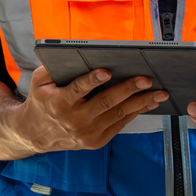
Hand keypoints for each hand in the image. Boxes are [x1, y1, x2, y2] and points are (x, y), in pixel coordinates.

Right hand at [16, 66, 168, 154]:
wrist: (35, 135)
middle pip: (105, 103)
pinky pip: (120, 124)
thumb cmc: (41, 101)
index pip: (78, 90)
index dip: (92, 80)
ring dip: (141, 102)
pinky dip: (136, 112)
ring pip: (118, 115)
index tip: (106, 71)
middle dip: (128, 89)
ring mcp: (87, 134)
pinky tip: (149, 102)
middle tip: (146, 79)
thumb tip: (75, 54)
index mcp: (59, 103)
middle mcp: (74, 121)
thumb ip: (53, 68)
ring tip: (160, 92)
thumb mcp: (39, 82)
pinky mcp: (96, 141)